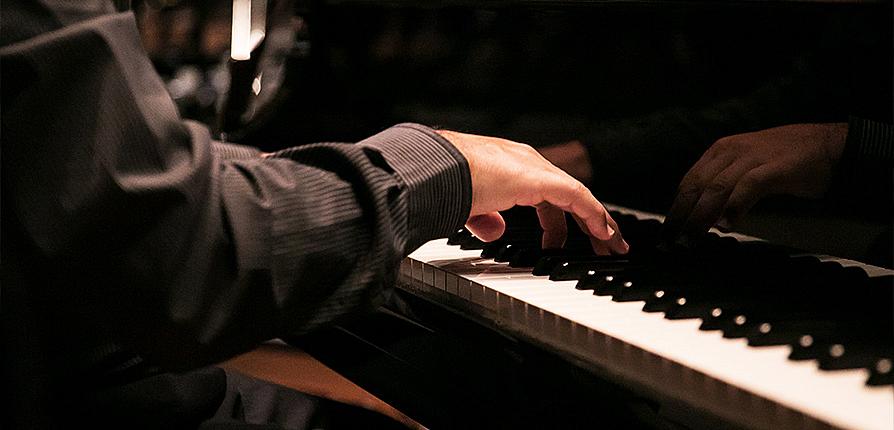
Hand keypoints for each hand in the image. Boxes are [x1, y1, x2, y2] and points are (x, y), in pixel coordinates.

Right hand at [437, 130, 627, 253]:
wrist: (435, 171)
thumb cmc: (443, 185)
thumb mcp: (468, 208)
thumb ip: (484, 218)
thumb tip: (495, 230)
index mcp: (509, 169)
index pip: (545, 193)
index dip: (560, 217)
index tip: (567, 239)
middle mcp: (526, 164)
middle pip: (567, 195)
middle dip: (585, 221)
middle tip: (601, 243)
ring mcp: (534, 169)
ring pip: (579, 197)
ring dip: (596, 222)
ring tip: (609, 245)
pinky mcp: (541, 179)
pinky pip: (578, 198)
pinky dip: (594, 216)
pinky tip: (605, 233)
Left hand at [666, 123, 847, 235]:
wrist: (830, 144)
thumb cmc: (787, 161)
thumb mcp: (747, 167)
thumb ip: (725, 185)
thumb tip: (705, 217)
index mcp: (721, 151)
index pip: (689, 182)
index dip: (675, 208)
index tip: (666, 233)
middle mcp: (732, 151)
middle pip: (696, 186)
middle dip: (681, 216)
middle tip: (672, 243)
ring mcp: (753, 156)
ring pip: (716, 187)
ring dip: (700, 216)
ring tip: (691, 239)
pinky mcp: (776, 166)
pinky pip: (748, 186)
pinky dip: (734, 205)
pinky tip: (726, 224)